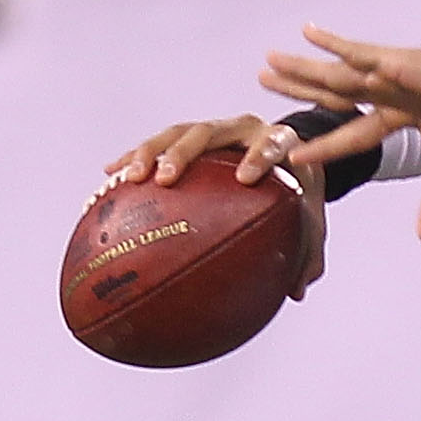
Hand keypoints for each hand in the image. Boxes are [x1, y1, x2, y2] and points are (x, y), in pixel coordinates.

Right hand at [103, 114, 325, 300]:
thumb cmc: (300, 193)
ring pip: (176, 133)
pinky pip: (156, 145)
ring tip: (130, 177)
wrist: (288, 156)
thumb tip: (297, 292)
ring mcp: (213, 130)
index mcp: (279, 141)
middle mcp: (242, 127)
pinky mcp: (189, 136)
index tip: (245, 177)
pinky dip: (134, 159)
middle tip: (167, 176)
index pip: (271, 143)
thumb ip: (310, 251)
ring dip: (150, 152)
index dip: (259, 155)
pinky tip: (109, 177)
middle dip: (184, 152)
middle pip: (209, 131)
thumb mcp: (311, 219)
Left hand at [260, 24, 420, 243]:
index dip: (323, 144)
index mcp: (399, 116)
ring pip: (335, 74)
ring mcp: (390, 75)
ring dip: (301, 69)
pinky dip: (334, 44)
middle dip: (299, 88)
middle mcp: (388, 93)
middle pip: (333, 94)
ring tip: (268, 62)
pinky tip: (307, 33)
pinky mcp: (398, 62)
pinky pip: (359, 52)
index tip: (293, 151)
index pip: (352, 133)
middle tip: (263, 82)